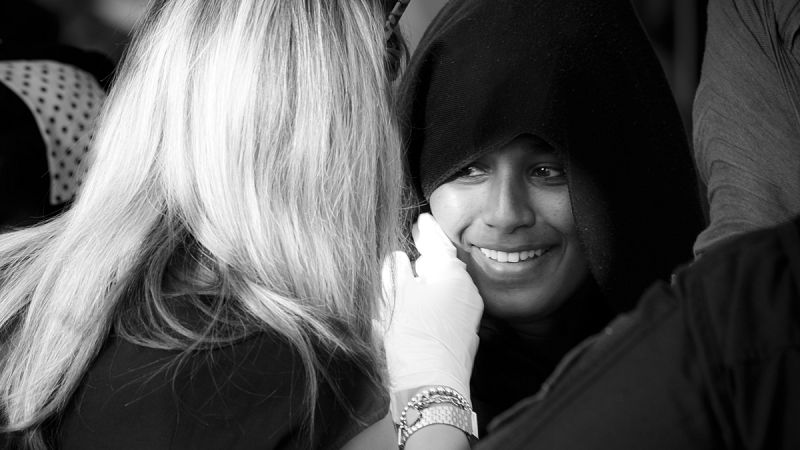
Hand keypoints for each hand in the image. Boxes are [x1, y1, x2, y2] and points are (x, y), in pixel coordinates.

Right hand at [382, 213, 483, 401]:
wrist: (431, 388)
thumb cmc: (414, 338)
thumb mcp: (397, 295)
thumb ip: (397, 270)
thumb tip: (398, 257)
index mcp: (454, 276)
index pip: (439, 245)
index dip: (427, 232)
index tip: (422, 219)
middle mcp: (467, 295)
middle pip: (443, 268)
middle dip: (427, 256)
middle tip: (415, 239)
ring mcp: (466, 319)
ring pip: (442, 291)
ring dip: (425, 283)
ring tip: (408, 274)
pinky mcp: (460, 340)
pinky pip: (442, 312)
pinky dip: (428, 305)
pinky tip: (413, 307)